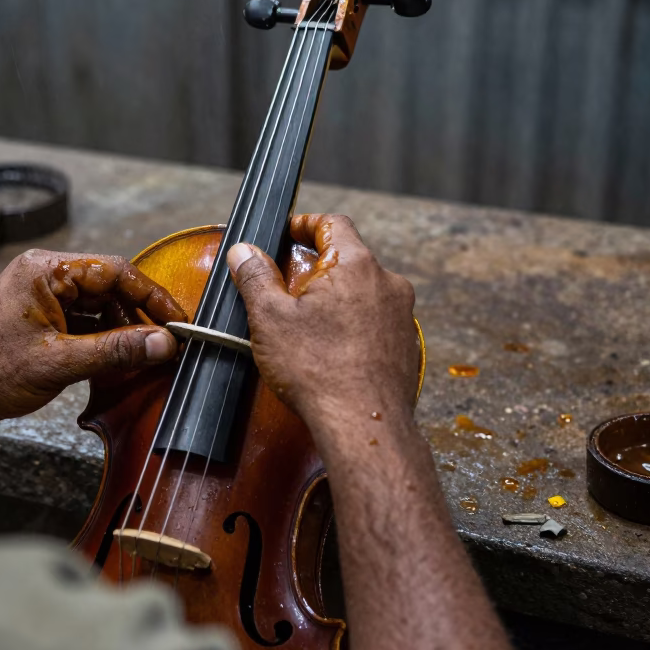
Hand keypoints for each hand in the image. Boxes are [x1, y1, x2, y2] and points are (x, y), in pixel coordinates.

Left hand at [0, 249, 186, 430]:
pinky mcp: (40, 320)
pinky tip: (118, 360)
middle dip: (138, 316)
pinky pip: (83, 322)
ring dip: (122, 331)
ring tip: (145, 356)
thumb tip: (161, 343)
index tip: (177, 320)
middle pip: (109, 287)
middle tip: (167, 343)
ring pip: (98, 307)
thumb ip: (115, 350)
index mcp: (45, 270)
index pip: (114, 271)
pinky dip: (102, 340)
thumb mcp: (58, 362)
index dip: (151, 296)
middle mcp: (44, 276)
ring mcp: (41, 298)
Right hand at [226, 214, 417, 432]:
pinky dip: (354, 324)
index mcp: (356, 265)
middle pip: (350, 257)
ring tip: (308, 320)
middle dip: (319, 265)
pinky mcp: (406, 345)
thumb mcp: (271, 318)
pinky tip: (332, 347)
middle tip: (290, 281)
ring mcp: (402, 316)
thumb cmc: (318, 371)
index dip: (306, 224)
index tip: (289, 233)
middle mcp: (387, 283)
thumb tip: (243, 251)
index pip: (333, 223)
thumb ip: (255, 277)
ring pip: (365, 290)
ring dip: (337, 296)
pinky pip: (377, 321)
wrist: (363, 425)